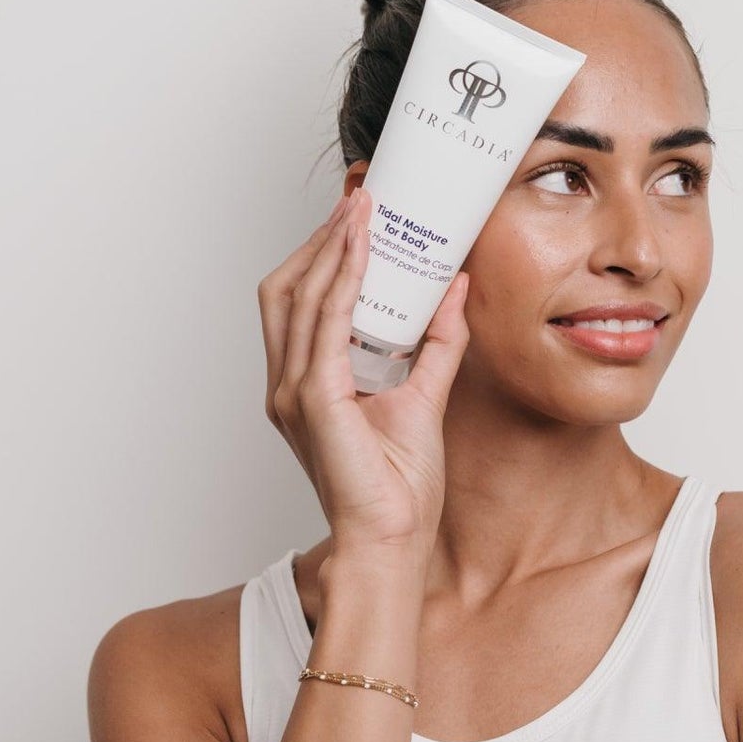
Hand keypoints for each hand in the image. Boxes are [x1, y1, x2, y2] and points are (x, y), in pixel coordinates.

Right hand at [258, 186, 470, 563]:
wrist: (391, 541)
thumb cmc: (397, 487)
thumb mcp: (424, 395)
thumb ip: (438, 342)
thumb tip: (456, 287)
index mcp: (304, 385)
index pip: (298, 301)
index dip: (320, 254)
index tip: (356, 217)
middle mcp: (287, 384)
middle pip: (286, 288)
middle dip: (320, 239)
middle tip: (360, 201)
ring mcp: (293, 392)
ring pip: (301, 295)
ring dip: (330, 246)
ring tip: (361, 209)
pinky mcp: (315, 401)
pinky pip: (324, 323)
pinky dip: (342, 280)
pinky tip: (363, 250)